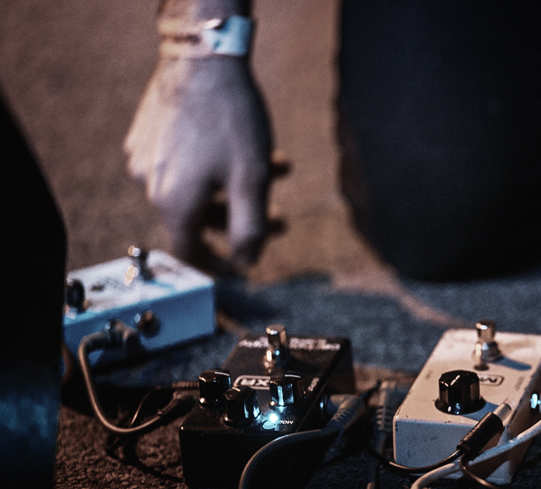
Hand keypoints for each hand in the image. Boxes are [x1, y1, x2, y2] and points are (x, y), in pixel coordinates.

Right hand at [124, 53, 271, 269]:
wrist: (204, 57)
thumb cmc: (231, 120)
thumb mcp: (252, 181)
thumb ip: (250, 229)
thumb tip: (247, 262)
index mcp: (174, 204)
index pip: (189, 253)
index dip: (216, 264)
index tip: (239, 265)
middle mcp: (152, 185)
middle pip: (198, 218)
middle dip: (242, 218)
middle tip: (279, 216)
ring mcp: (146, 157)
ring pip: (197, 187)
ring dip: (237, 186)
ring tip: (279, 168)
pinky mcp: (149, 134)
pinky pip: (184, 162)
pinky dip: (216, 165)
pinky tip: (247, 146)